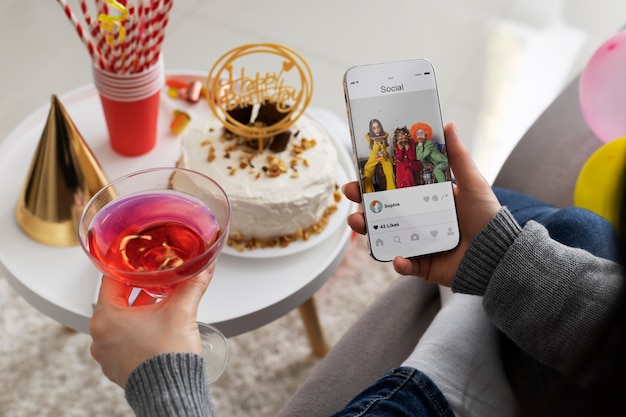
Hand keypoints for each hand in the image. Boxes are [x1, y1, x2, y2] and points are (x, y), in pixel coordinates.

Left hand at [89, 270, 210, 387]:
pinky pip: (123, 341)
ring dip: (139, 312)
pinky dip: (137, 332)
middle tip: (156, 281)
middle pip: (116, 301)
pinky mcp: (117, 367)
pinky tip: (156, 329)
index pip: (111, 280)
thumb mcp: (182, 311)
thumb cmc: (167, 358)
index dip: (129, 267)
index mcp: (106, 318)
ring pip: (120, 322)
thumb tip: (203, 267)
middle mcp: (100, 336)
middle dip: (138, 290)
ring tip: (161, 305)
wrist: (171, 393)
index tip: (141, 261)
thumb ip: (192, 284)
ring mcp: (107, 354)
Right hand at [343, 122, 500, 285]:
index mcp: (424, 200)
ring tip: (360, 223)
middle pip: (382, 211)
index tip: (359, 172)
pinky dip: (399, 262)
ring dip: (368, 230)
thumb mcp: (473, 183)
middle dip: (362, 203)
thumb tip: (449, 125)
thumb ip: (458, 157)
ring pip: (384, 236)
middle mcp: (416, 221)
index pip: (393, 188)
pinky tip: (399, 258)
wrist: (498, 254)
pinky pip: (405, 264)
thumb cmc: (486, 217)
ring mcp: (416, 243)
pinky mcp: (422, 265)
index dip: (374, 180)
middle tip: (350, 194)